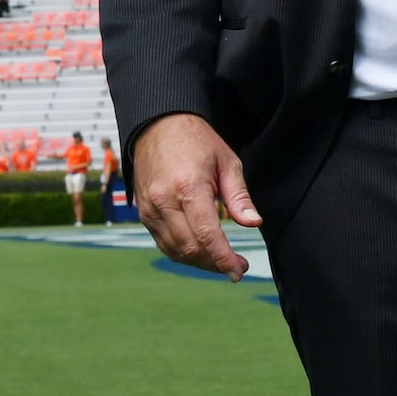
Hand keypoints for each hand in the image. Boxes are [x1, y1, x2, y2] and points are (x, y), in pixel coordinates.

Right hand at [132, 113, 256, 279]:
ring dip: (199, 262)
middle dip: (215, 263)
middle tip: (236, 266)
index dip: (224, 258)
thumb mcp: (227, 162)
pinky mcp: (143, 212)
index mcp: (188, 187)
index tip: (239, 271)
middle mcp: (164, 200)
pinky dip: (182, 252)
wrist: (158, 125)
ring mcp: (149, 208)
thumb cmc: (196, 141)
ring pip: (175, 250)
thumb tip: (253, 223)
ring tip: (220, 260)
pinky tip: (199, 251)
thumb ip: (239, 196)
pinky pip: (162, 242)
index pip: (207, 235)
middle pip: (190, 248)